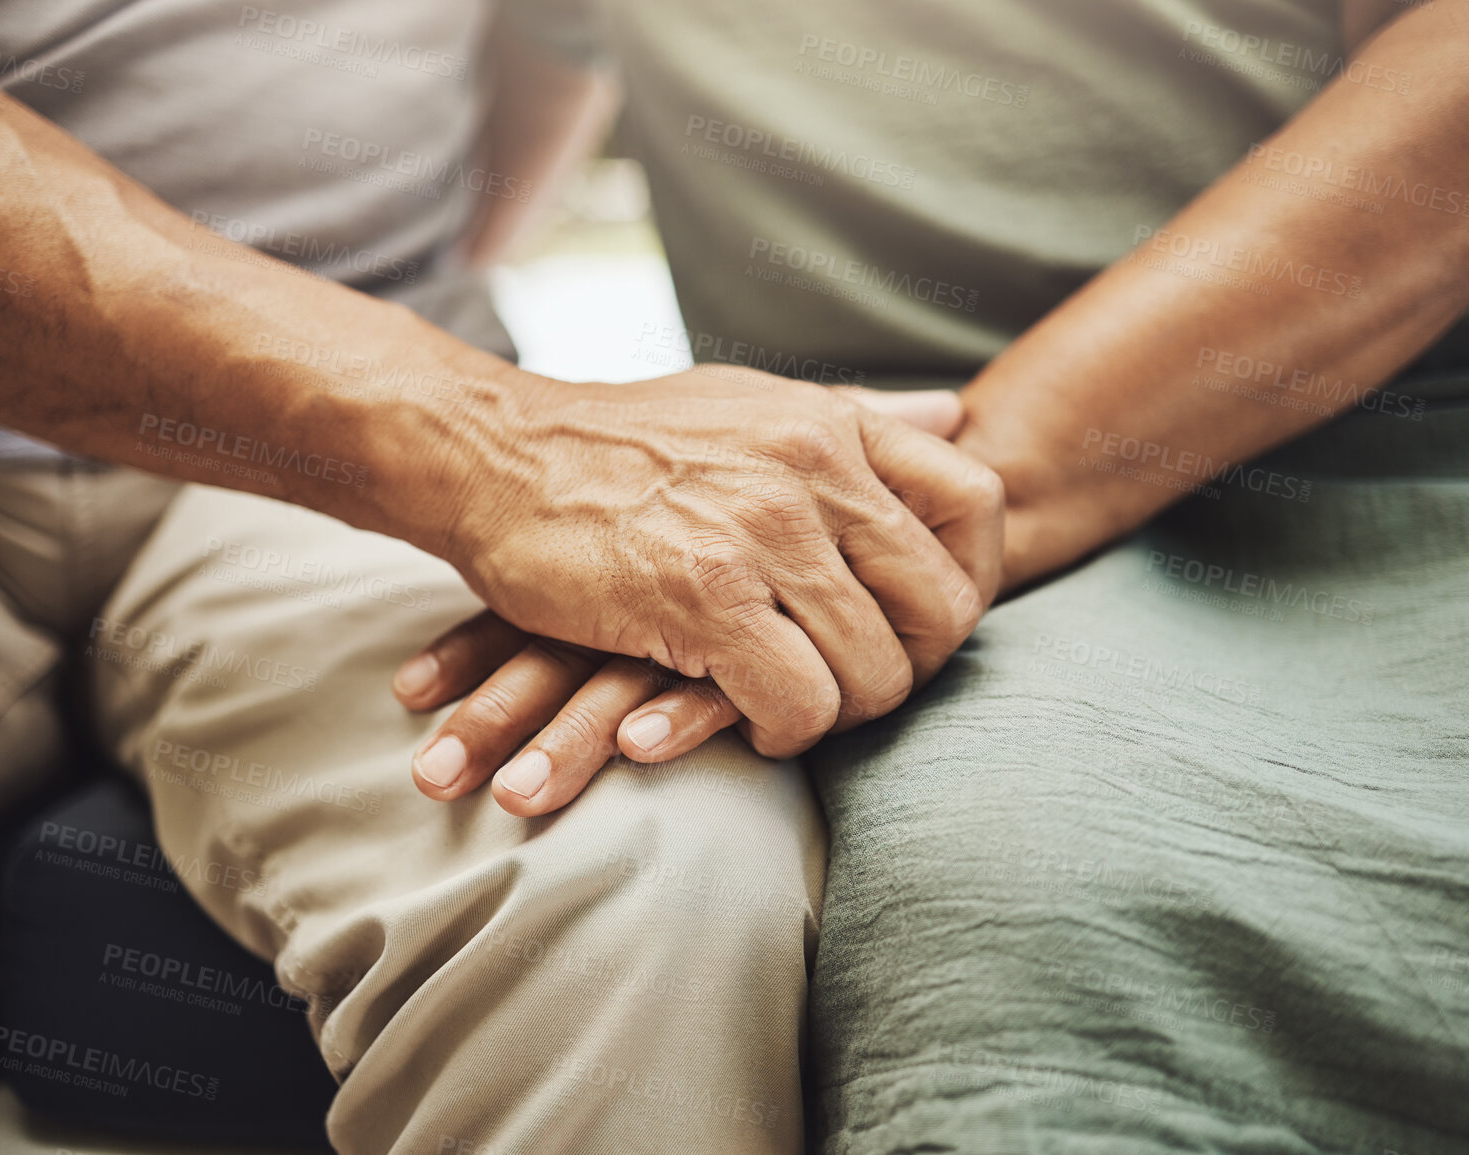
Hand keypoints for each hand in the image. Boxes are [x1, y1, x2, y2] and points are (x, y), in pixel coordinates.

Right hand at [397, 384, 1002, 815]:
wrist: (491, 455)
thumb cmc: (620, 442)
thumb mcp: (751, 402)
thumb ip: (856, 416)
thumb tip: (955, 411)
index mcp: (831, 423)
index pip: (976, 503)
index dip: (970, 581)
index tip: (917, 620)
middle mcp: (813, 469)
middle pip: (941, 607)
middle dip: (911, 669)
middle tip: (855, 687)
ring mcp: (762, 533)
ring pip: (876, 672)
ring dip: (841, 712)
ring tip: (793, 708)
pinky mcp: (704, 598)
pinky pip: (801, 703)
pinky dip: (783, 732)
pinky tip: (743, 720)